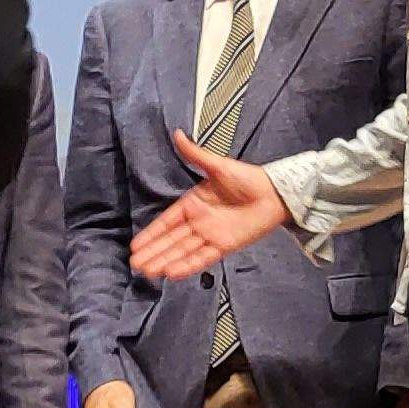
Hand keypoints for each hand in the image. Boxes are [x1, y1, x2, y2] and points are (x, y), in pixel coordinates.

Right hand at [130, 133, 287, 279]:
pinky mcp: (225, 246)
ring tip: (148, 272)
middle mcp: (199, 222)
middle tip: (135, 264)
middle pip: (171, 241)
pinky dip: (188, 266)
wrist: (273, 193)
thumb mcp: (218, 166)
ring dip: (166, 261)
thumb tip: (177, 134)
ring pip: (183, 251)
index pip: (167, 222)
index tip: (135, 246)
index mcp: (193, 204)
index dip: (152, 234)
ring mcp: (211, 235)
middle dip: (154, 252)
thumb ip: (196, 154)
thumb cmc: (247, 178)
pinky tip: (172, 273)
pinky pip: (203, 258)